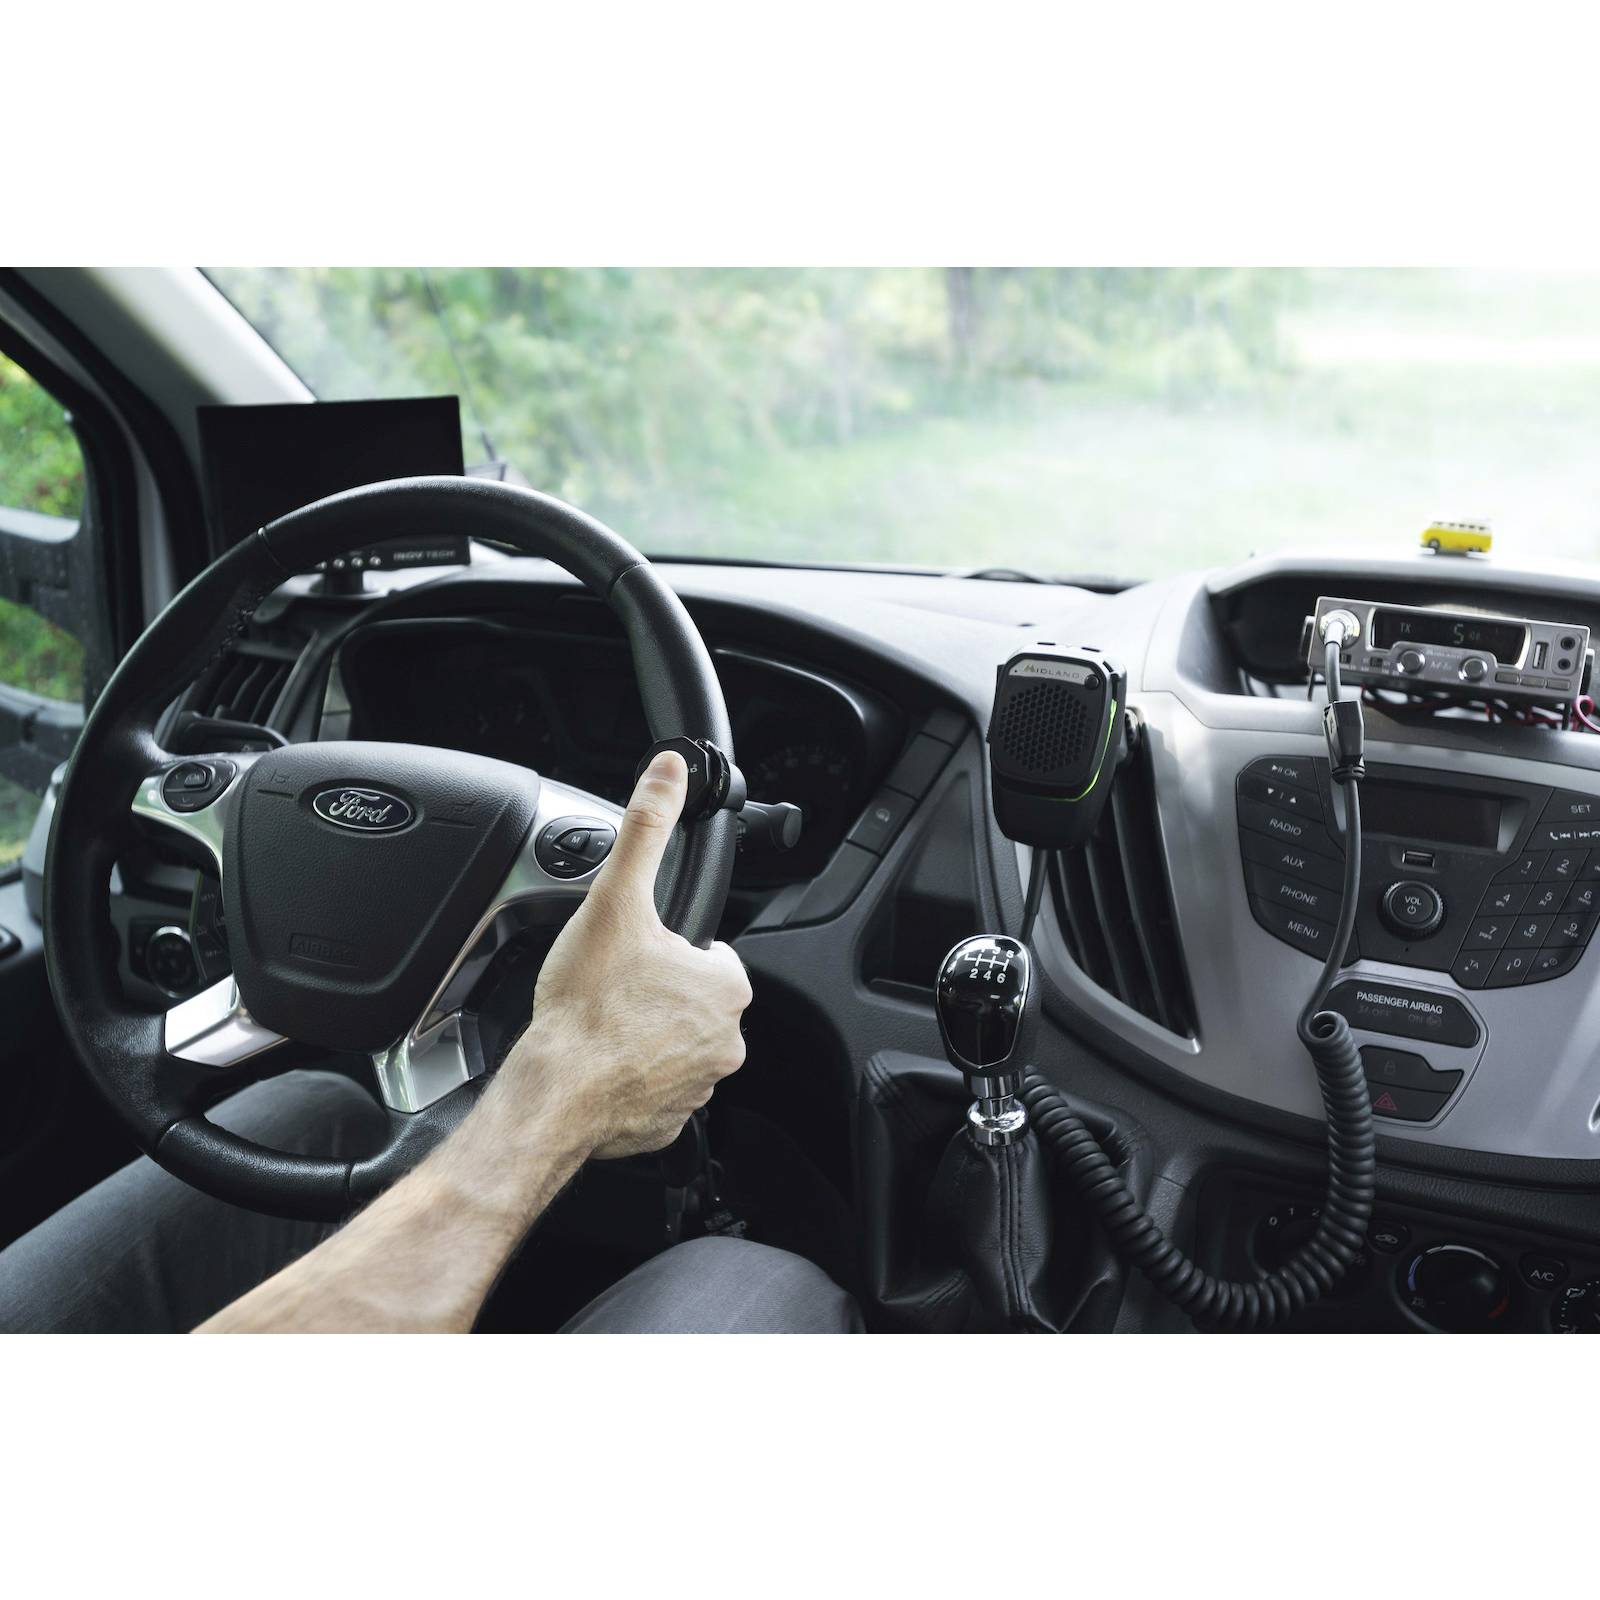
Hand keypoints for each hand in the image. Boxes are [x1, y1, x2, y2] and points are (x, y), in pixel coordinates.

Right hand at [495, 749, 751, 1159]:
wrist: (553, 1092)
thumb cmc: (587, 1006)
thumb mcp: (617, 899)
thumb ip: (645, 831)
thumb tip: (669, 775)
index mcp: (725, 987)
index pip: (710, 954)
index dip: (670, 947)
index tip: (637, 953)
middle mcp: (726, 1040)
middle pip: (692, 999)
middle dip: (658, 991)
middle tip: (613, 987)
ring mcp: (699, 1085)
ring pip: (674, 1044)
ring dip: (646, 1033)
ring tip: (604, 1023)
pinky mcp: (669, 1122)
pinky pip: (654, 1088)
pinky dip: (632, 1077)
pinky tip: (601, 1061)